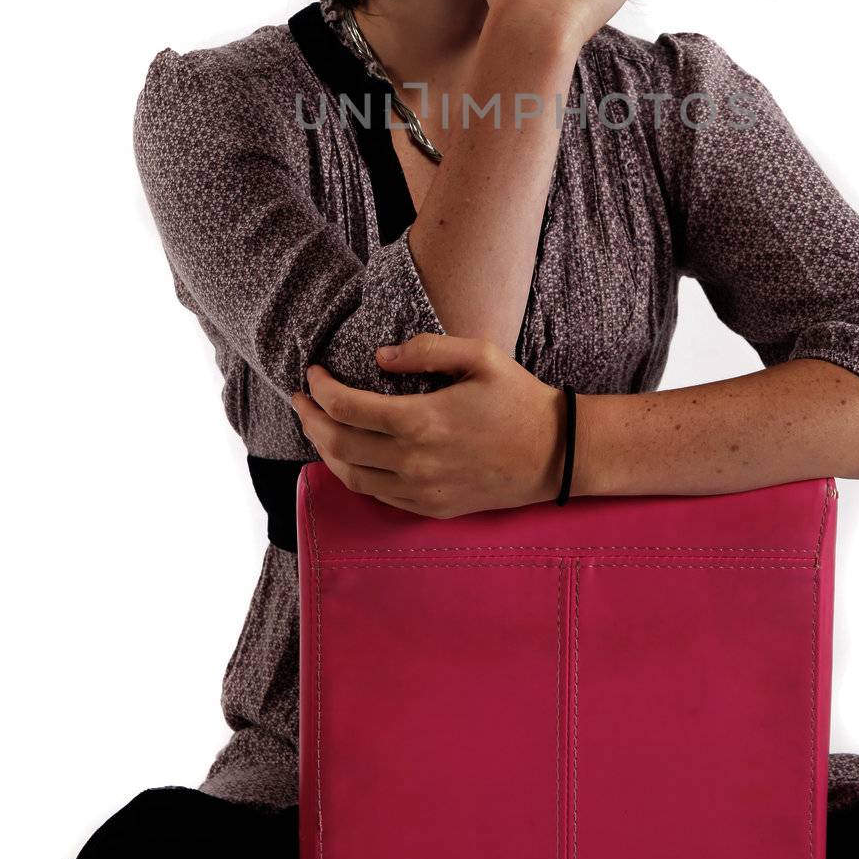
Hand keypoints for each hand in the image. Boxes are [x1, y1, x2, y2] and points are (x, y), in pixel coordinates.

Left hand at [290, 335, 564, 518]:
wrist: (556, 453)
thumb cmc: (519, 398)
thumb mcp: (481, 355)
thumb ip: (426, 349)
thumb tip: (379, 357)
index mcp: (423, 421)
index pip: (347, 408)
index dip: (320, 389)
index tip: (312, 373)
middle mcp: (415, 462)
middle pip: (338, 445)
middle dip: (310, 419)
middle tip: (302, 398)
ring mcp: (421, 491)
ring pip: (350, 476)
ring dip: (324, 449)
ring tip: (317, 425)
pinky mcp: (431, 508)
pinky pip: (376, 496)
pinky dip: (352, 474)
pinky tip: (349, 454)